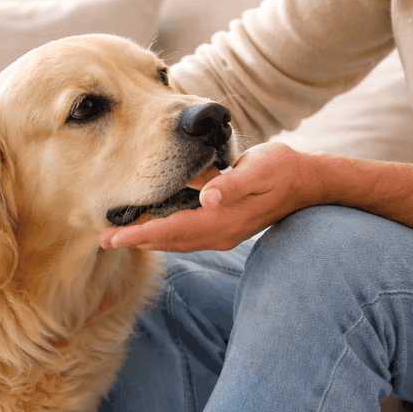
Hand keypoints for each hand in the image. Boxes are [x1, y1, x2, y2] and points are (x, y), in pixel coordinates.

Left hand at [98, 142, 324, 252]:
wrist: (309, 184)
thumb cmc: (283, 170)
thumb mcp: (260, 170)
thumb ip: (233, 185)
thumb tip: (208, 197)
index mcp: (222, 220)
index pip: (171, 231)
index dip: (140, 234)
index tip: (112, 237)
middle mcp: (219, 233)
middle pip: (169, 241)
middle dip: (136, 240)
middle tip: (103, 239)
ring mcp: (222, 233)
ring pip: (177, 241)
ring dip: (148, 239)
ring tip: (121, 235)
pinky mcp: (225, 227)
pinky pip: (187, 235)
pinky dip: (166, 233)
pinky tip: (154, 225)